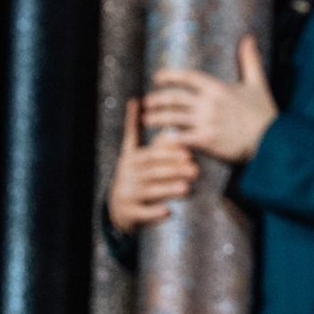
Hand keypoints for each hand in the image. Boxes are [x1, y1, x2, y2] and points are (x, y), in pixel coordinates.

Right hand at [107, 68, 198, 230]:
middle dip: (174, 169)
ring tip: (187, 188)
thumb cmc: (135, 177)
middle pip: (152, 170)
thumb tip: (137, 100)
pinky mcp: (128, 213)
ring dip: (168, 189)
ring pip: (149, 191)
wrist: (118, 210)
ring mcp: (126, 194)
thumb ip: (139, 132)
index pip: (150, 152)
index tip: (186, 150)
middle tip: (194, 170)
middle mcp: (126, 174)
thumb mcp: (135, 154)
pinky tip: (168, 212)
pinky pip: (143, 213)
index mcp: (130, 158)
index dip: (166, 151)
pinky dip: (155, 213)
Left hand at [157, 34, 279, 163]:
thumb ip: (250, 60)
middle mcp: (209, 103)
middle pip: (175, 98)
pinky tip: (159, 140)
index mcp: (217, 88)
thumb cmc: (265, 113)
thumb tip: (248, 38)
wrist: (272, 140)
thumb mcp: (258, 83)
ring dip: (157, 118)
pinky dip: (169, 139)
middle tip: (146, 101)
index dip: (169, 75)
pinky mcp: (208, 140)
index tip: (157, 77)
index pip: (187, 77)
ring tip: (146, 119)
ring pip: (174, 118)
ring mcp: (206, 122)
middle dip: (158, 99)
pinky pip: (182, 138)